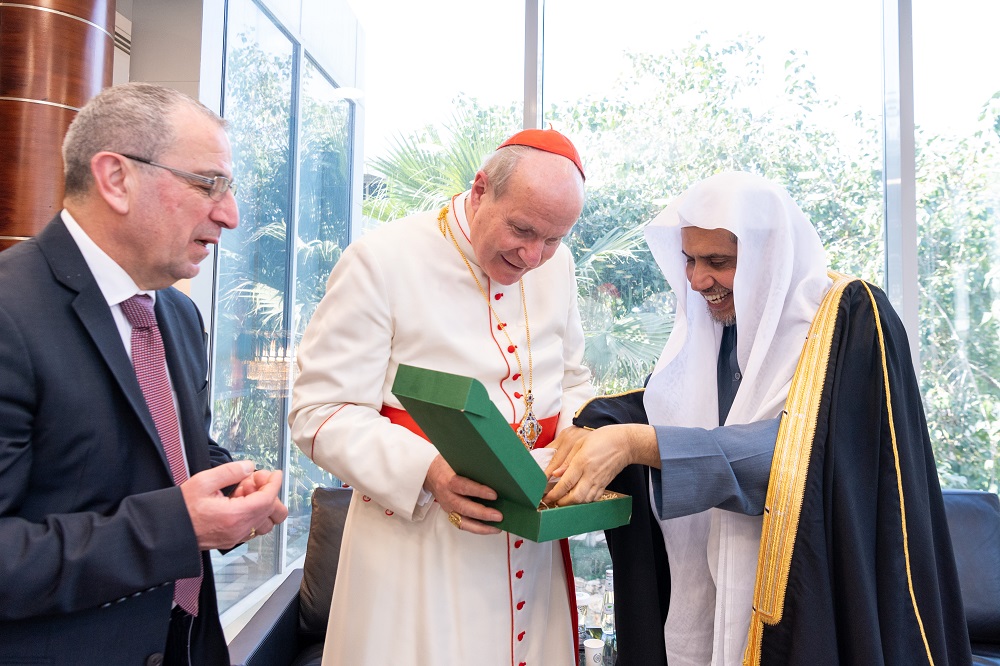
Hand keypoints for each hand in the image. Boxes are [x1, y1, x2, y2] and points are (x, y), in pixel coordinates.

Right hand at [181, 461, 286, 549]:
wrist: (167, 530)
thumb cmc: (181, 509)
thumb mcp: (203, 481)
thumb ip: (230, 472)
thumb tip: (249, 466)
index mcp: (234, 516)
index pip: (267, 499)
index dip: (274, 483)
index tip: (275, 474)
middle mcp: (238, 530)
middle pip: (274, 514)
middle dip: (269, 494)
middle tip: (254, 481)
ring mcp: (236, 537)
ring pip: (265, 522)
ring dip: (262, 504)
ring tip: (243, 492)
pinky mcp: (232, 540)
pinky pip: (253, 527)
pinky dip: (253, 513)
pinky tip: (238, 501)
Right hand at [423, 455, 502, 534]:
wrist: (429, 473)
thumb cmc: (447, 464)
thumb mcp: (456, 460)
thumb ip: (471, 465)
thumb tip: (494, 470)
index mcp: (447, 479)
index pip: (463, 486)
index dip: (478, 491)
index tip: (494, 494)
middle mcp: (446, 496)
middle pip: (464, 507)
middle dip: (482, 513)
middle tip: (499, 516)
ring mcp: (448, 507)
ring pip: (463, 522)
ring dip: (481, 527)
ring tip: (497, 527)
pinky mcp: (451, 514)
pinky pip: (464, 525)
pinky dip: (478, 529)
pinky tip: (491, 528)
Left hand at [543, 424, 657, 506]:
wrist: (624, 443)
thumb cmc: (602, 438)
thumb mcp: (580, 443)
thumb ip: (567, 460)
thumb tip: (555, 474)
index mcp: (582, 463)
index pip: (566, 483)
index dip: (554, 493)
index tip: (546, 497)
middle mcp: (591, 475)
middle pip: (575, 497)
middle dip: (562, 502)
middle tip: (553, 500)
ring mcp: (599, 481)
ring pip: (584, 501)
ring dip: (572, 503)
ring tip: (563, 500)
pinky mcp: (605, 485)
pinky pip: (593, 498)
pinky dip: (583, 501)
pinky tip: (577, 498)